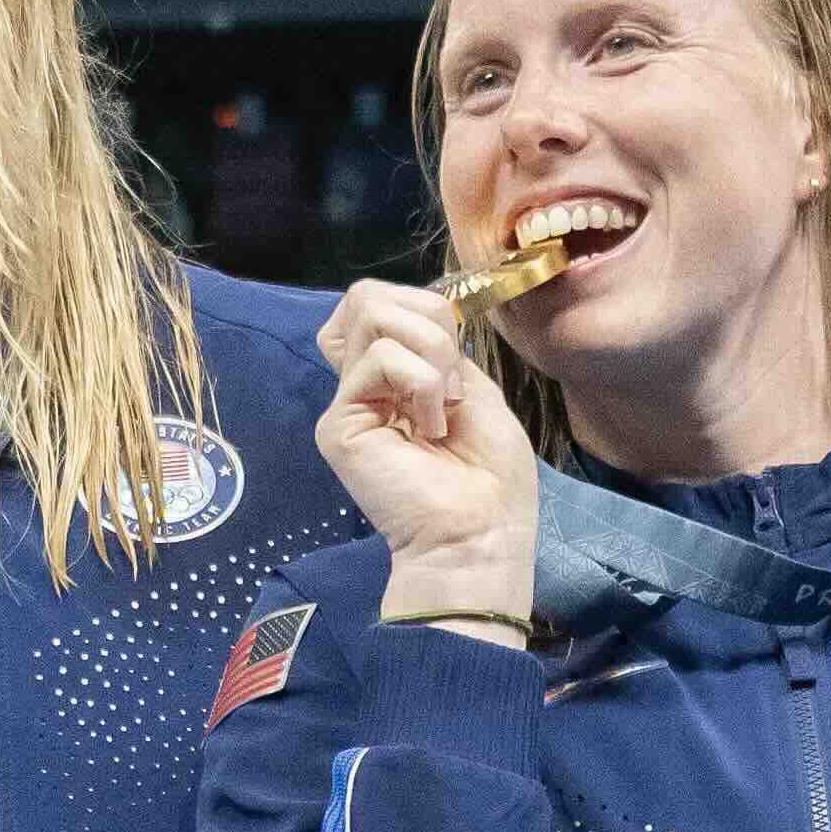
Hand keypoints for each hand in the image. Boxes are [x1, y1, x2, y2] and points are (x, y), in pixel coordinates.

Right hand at [309, 278, 535, 629]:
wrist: (480, 536)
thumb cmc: (491, 478)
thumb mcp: (477, 391)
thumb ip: (439, 350)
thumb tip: (416, 317)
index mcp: (396, 375)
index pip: (381, 301)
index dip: (426, 310)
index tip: (458, 362)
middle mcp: (365, 384)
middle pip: (365, 295)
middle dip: (427, 320)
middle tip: (452, 382)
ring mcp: (348, 401)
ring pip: (369, 311)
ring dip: (430, 351)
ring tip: (444, 406)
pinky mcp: (339, 423)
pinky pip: (377, 357)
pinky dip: (422, 381)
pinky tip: (431, 428)